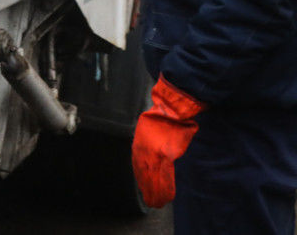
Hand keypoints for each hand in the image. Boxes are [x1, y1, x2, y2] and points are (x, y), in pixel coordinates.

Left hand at [131, 75, 205, 207]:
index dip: (142, 179)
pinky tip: (166, 196)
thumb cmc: (166, 117)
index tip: (144, 189)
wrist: (172, 108)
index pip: (139, 165)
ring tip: (158, 203)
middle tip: (151, 202)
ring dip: (156, 192)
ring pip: (152, 178)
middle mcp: (143, 150)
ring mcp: (153, 153)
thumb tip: (158, 153)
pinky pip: (163, 175)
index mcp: (140, 143)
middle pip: (144, 174)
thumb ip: (152, 142)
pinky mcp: (163, 154)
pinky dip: (165, 187)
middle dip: (147, 189)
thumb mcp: (152, 129)